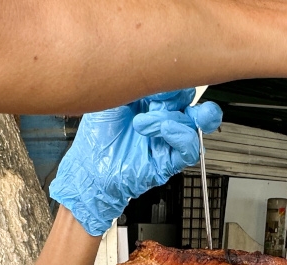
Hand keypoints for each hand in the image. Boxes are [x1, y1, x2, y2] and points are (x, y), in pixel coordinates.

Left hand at [50, 89, 222, 235]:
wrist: (89, 169)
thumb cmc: (96, 137)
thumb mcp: (112, 98)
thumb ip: (136, 83)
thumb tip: (154, 72)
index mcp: (153, 101)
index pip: (177, 84)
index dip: (171, 79)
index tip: (154, 78)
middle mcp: (164, 118)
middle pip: (192, 100)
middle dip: (180, 95)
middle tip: (158, 98)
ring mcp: (169, 140)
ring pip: (197, 122)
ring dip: (172, 117)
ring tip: (142, 123)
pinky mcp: (169, 161)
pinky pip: (190, 148)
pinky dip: (181, 136)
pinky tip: (164, 130)